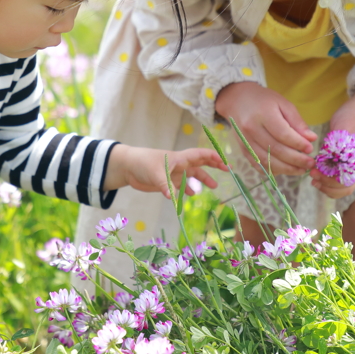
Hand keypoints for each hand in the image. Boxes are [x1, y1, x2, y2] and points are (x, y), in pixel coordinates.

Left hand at [104, 145, 226, 198]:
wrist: (128, 167)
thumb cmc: (142, 163)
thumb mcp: (155, 174)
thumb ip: (166, 186)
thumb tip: (173, 199)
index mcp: (179, 158)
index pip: (200, 155)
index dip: (214, 157)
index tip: (225, 162)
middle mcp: (179, 164)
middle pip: (200, 163)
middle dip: (214, 165)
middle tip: (227, 170)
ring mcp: (173, 173)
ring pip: (192, 175)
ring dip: (202, 179)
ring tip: (213, 186)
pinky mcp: (167, 181)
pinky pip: (181, 185)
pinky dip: (188, 189)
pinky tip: (191, 195)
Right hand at [215, 81, 316, 174]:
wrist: (237, 100)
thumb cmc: (264, 100)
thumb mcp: (283, 104)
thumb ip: (297, 122)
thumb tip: (311, 139)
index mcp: (263, 114)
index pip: (283, 134)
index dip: (298, 144)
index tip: (310, 149)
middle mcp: (251, 129)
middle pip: (275, 150)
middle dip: (295, 160)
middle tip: (310, 164)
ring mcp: (245, 141)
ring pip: (267, 161)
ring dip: (286, 169)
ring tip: (301, 170)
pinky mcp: (242, 149)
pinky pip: (257, 164)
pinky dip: (272, 170)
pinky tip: (284, 170)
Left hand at [311, 92, 354, 198]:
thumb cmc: (354, 114)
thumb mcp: (344, 123)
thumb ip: (337, 142)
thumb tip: (328, 158)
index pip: (349, 175)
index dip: (331, 176)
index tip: (315, 169)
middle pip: (347, 186)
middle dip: (328, 184)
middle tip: (312, 175)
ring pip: (345, 187)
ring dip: (328, 187)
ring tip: (313, 180)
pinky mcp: (351, 165)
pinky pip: (342, 181)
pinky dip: (330, 183)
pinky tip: (318, 178)